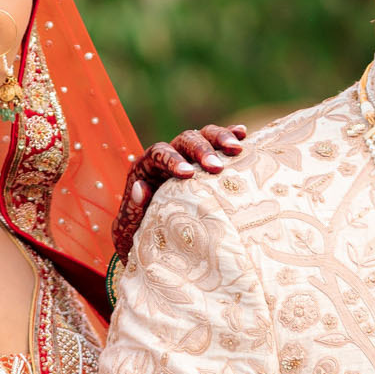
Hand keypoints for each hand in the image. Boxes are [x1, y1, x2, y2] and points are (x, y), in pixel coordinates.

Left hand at [111, 124, 247, 261]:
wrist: (156, 239)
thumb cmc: (142, 233)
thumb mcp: (131, 227)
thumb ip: (134, 208)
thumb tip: (142, 187)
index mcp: (146, 168)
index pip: (158, 154)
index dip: (172, 161)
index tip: (187, 174)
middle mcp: (168, 156)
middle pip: (184, 140)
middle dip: (200, 150)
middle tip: (215, 166)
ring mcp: (188, 155)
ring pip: (203, 134)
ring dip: (219, 139)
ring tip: (236, 149)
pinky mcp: (205, 160)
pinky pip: (217, 141)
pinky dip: (230, 135)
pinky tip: (243, 134)